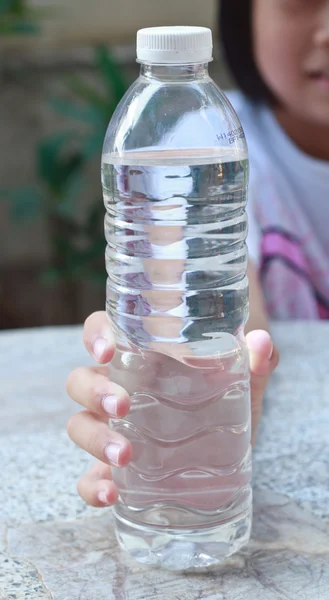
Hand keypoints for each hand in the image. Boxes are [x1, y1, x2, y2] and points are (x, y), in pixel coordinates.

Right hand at [66, 311, 278, 506]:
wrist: (232, 443)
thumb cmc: (226, 395)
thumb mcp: (244, 377)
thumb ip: (255, 359)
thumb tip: (262, 342)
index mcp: (138, 356)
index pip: (101, 332)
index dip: (96, 336)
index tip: (108, 349)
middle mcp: (116, 388)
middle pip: (81, 380)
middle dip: (95, 392)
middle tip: (123, 406)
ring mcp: (111, 429)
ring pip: (79, 425)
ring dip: (94, 439)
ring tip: (124, 455)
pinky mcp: (115, 469)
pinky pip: (88, 477)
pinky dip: (91, 486)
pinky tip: (110, 494)